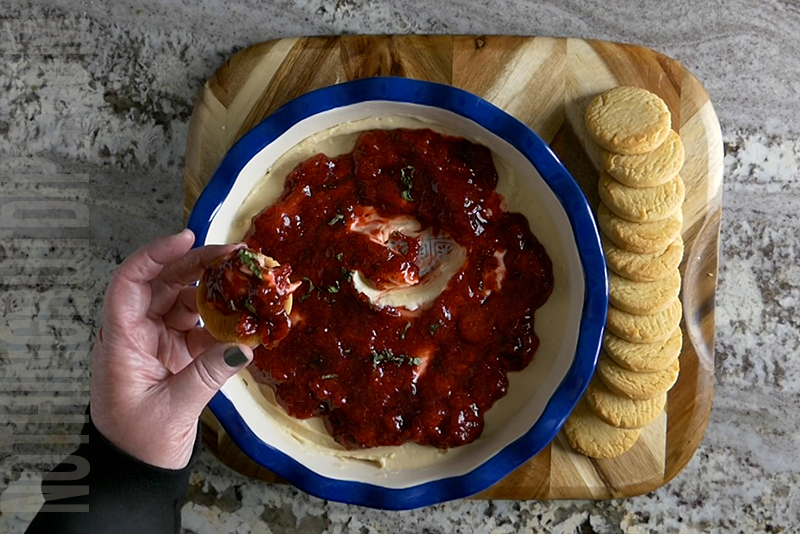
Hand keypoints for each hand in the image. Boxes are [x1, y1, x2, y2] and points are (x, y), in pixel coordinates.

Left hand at [91, 229, 252, 468]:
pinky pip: (200, 327)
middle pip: (164, 284)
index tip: (188, 238)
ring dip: (215, 288)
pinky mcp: (176, 354)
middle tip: (237, 254)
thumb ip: (208, 374)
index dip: (156, 255)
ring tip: (248, 278)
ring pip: (185, 300)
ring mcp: (157, 341)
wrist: (134, 472)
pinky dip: (223, 320)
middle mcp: (137, 333)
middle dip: (199, 264)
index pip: (130, 282)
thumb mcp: (174, 410)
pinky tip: (247, 315)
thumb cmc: (137, 443)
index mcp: (121, 341)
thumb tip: (245, 346)